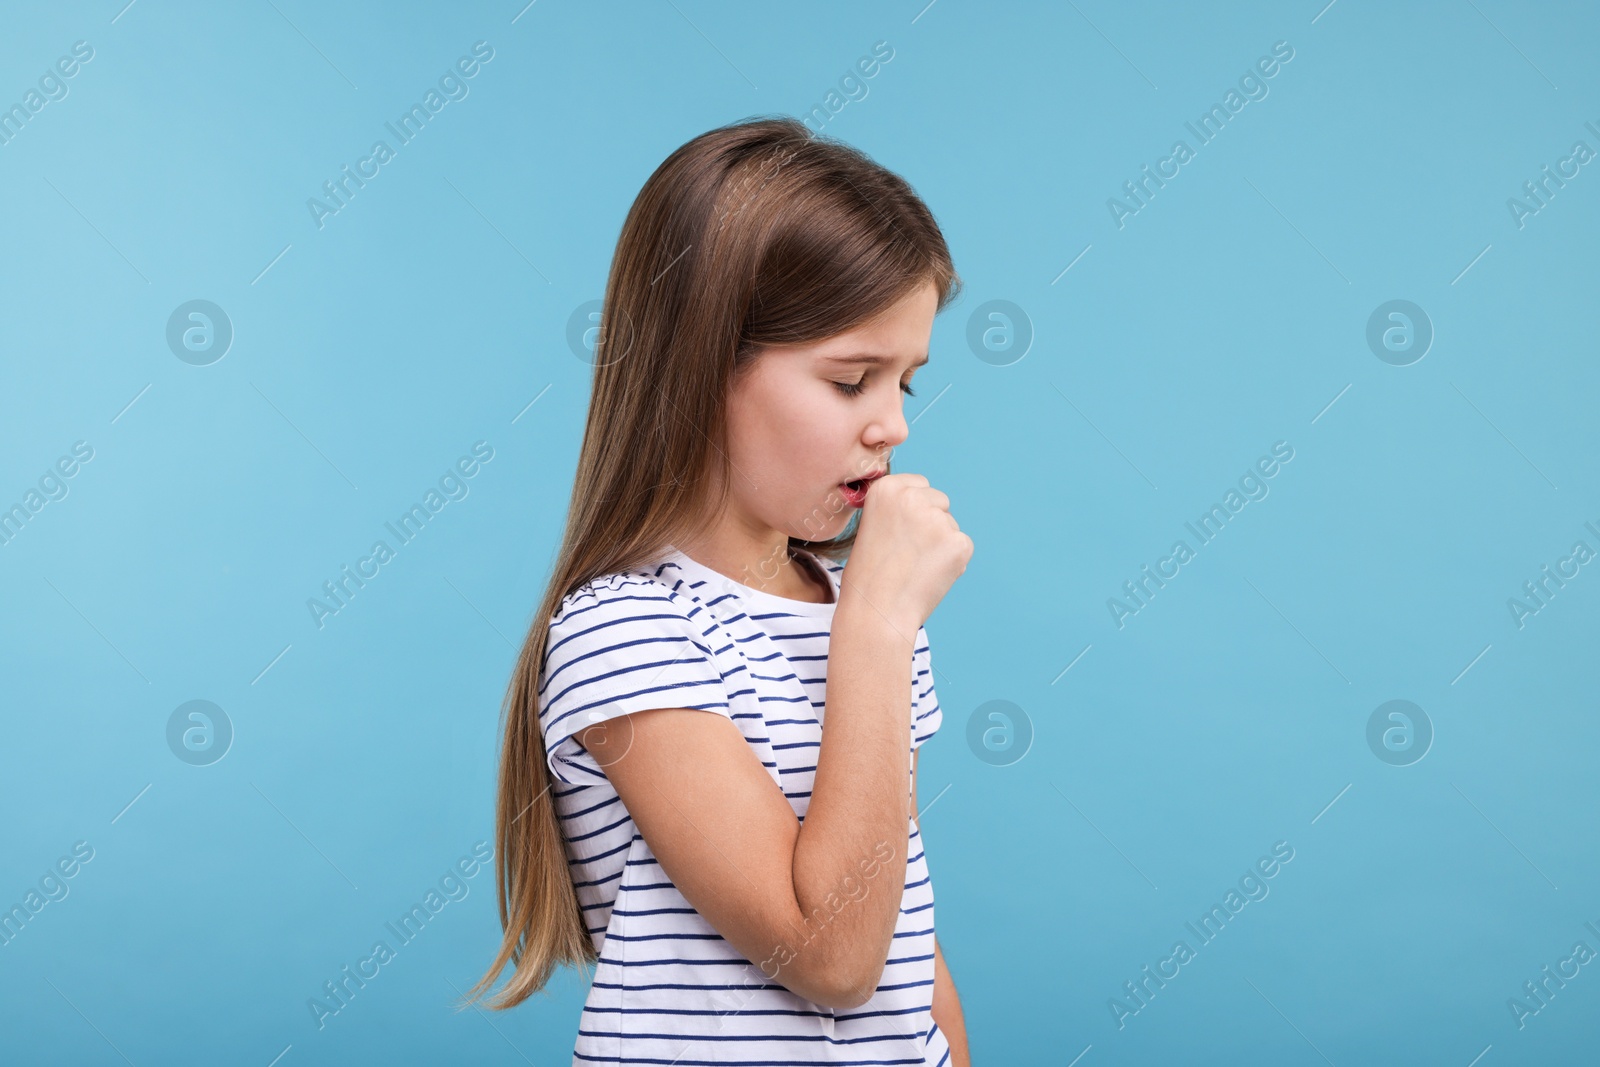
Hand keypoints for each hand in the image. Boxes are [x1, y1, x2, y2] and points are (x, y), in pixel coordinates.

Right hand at [841, 473, 971, 632]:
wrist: (876, 611)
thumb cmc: (869, 576)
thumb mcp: (872, 526)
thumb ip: (898, 510)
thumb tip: (928, 504)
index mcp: (887, 489)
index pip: (919, 485)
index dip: (913, 511)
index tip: (902, 531)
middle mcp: (912, 497)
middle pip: (939, 501)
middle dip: (931, 523)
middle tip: (909, 554)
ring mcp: (937, 519)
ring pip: (951, 525)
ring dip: (941, 544)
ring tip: (915, 569)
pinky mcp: (958, 542)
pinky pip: (963, 545)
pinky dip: (952, 561)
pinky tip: (929, 576)